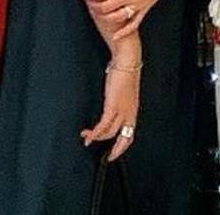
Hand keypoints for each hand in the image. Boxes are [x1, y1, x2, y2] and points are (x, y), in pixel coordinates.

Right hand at [82, 41, 140, 160]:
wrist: (127, 61)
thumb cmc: (124, 72)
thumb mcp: (122, 91)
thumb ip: (117, 100)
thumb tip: (110, 105)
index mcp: (133, 109)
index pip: (130, 133)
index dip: (123, 145)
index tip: (115, 153)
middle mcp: (130, 112)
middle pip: (125, 138)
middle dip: (116, 150)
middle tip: (108, 158)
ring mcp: (122, 110)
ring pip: (110, 133)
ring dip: (97, 138)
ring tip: (86, 138)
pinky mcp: (113, 106)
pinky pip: (103, 125)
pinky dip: (95, 132)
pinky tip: (88, 134)